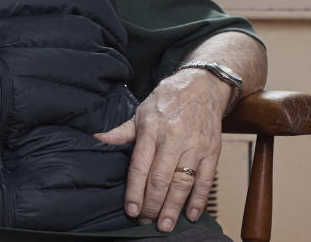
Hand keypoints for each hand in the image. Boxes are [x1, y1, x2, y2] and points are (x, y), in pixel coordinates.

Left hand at [93, 68, 229, 232]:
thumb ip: (121, 132)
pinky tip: (190, 214)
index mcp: (151, 130)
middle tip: (145, 222)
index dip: (135, 191)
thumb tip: (97, 139)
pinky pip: (206, 180)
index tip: (131, 210)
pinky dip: (199, 199)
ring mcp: (194, 146)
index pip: (140, 166)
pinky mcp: (212, 151)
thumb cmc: (167, 100)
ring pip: (182, 183)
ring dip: (173, 207)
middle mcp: (173, 139)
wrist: (202, 86)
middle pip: (160, 179)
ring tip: (165, 225)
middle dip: (152, 205)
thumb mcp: (140, 112)